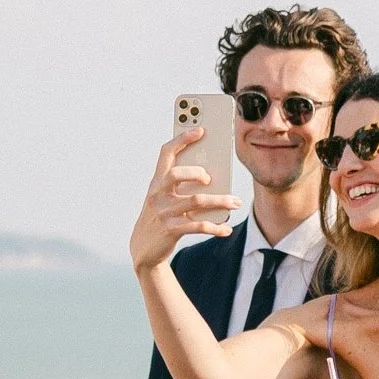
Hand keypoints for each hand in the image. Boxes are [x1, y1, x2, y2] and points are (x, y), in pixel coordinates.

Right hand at [129, 137, 238, 271]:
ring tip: (236, 202)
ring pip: (196, 201)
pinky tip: (226, 228)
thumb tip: (211, 175)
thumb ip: (179, 185)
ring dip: (220, 201)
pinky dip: (216, 227)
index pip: (166, 153)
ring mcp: (163, 213)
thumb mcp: (163, 198)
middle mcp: (157, 195)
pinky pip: (199, 226)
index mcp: (156, 182)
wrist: (143, 249)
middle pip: (177, 174)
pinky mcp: (171, 230)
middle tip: (210, 178)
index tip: (200, 130)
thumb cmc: (159, 217)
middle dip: (197, 173)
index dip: (182, 139)